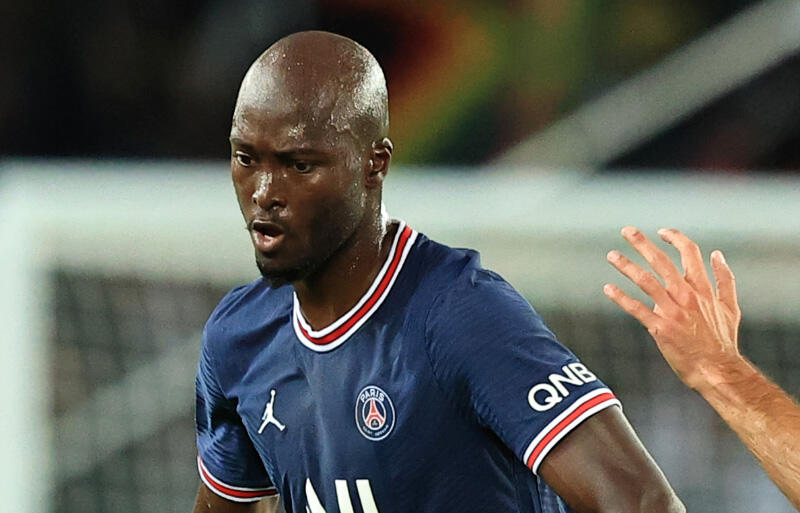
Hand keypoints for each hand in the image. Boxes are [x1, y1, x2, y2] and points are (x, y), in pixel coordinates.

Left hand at [603, 226, 742, 391]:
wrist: (717, 370)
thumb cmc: (723, 341)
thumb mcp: (731, 306)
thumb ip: (725, 279)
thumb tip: (718, 255)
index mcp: (702, 288)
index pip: (689, 253)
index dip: (675, 238)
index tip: (661, 232)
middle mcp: (686, 295)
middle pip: (661, 261)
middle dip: (642, 244)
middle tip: (626, 230)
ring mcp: (672, 311)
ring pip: (645, 281)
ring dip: (626, 266)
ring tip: (611, 255)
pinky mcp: (660, 327)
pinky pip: (636, 309)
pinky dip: (621, 297)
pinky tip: (608, 288)